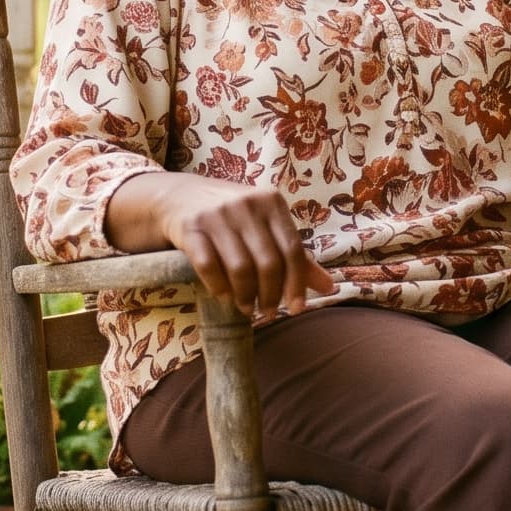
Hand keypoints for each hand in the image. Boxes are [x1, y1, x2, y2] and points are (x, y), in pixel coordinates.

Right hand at [138, 172, 334, 320]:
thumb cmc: (234, 216)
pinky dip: (218, 287)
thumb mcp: (267, 226)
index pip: (292, 250)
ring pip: (240, 268)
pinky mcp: (191, 228)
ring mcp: (217, 215)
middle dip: (270, 295)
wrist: (181, 197)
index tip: (295, 309)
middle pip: (268, 262)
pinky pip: (208, 266)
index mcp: (271, 202)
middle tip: (267, 312)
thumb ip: (296, 255)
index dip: (296, 284)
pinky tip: (223, 295)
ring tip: (246, 307)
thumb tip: (330, 287)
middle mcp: (246, 204)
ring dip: (245, 296)